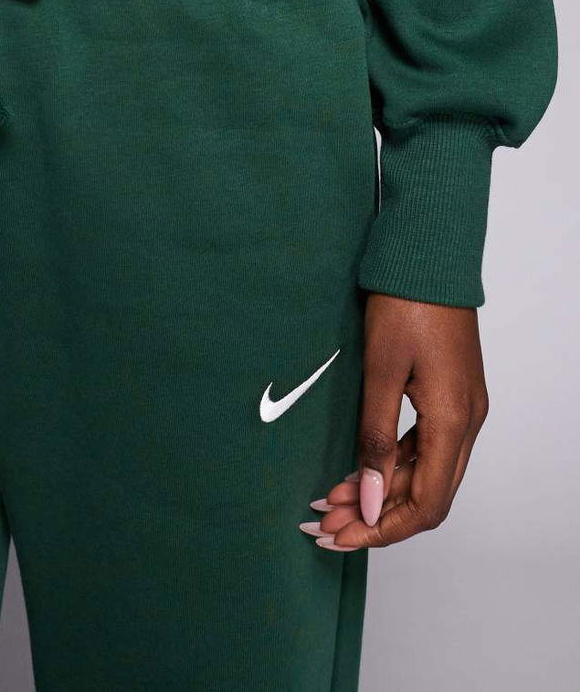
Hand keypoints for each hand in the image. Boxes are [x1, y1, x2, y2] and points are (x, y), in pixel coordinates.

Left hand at [300, 292, 488, 550]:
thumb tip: (373, 500)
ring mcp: (462, 408)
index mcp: (453, 421)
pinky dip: (394, 465)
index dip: (384, 529)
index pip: (427, 504)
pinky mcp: (451, 394)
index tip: (342, 536)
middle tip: (327, 520)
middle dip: (378, 515)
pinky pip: (426, 447)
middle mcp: (467, 422)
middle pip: (428, 495)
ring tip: (333, 498)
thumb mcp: (381, 372)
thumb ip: (376, 439)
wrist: (428, 257)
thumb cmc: (405, 304)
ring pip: (426, 472)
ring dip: (384, 491)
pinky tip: (360, 468)